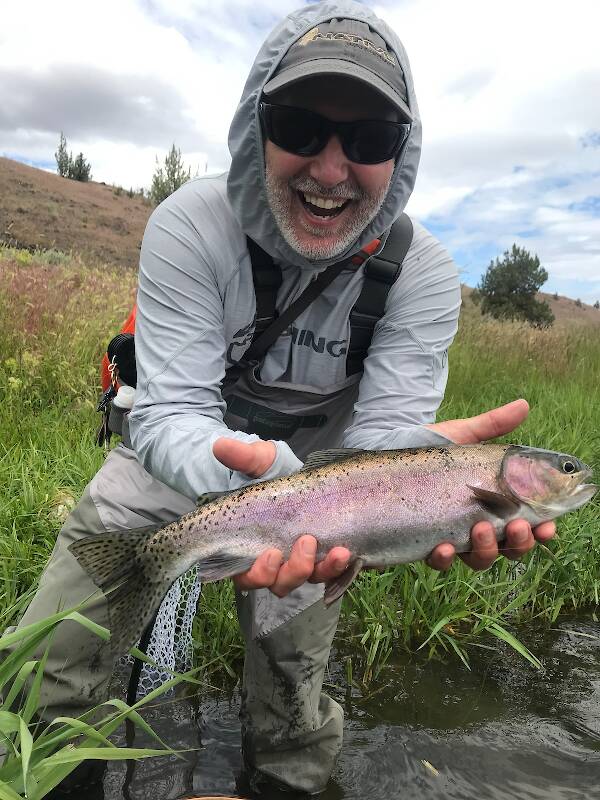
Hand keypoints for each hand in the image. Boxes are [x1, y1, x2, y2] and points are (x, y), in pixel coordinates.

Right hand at [212, 438, 351, 595]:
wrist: (307, 476)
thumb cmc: (276, 474)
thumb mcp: (262, 462)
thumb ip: (243, 457)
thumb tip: (219, 444)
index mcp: (251, 548)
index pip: (247, 576)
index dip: (257, 573)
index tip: (271, 554)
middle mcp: (277, 562)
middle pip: (280, 584)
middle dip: (294, 571)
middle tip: (307, 543)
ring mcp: (304, 563)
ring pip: (310, 581)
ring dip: (325, 571)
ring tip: (341, 552)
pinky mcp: (328, 559)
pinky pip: (336, 575)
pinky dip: (343, 570)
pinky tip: (353, 555)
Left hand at [424, 398, 555, 570]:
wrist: (382, 452)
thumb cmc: (425, 447)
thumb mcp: (459, 435)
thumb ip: (490, 425)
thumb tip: (523, 405)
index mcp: (489, 502)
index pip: (522, 522)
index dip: (540, 530)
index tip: (547, 526)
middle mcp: (472, 524)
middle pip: (506, 548)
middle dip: (517, 543)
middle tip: (516, 527)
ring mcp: (448, 536)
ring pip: (478, 559)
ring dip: (486, 550)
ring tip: (482, 530)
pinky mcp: (420, 544)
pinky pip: (437, 562)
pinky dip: (445, 558)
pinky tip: (444, 547)